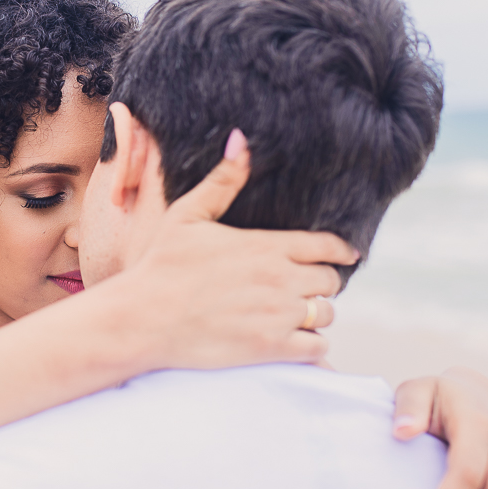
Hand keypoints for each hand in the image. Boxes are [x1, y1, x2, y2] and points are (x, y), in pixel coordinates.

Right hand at [128, 130, 358, 370]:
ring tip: (297, 315)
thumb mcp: (188, 215)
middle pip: (331, 281)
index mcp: (266, 246)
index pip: (326, 246)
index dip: (339, 250)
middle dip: (321, 283)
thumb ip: (222, 181)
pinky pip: (316, 348)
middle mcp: (280, 279)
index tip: (344, 255)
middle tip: (304, 288)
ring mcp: (278, 315)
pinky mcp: (270, 348)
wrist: (143, 317)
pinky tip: (296, 342)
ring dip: (316, 314)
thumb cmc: (161, 264)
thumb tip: (241, 140)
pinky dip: (312, 346)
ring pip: (326, 314)